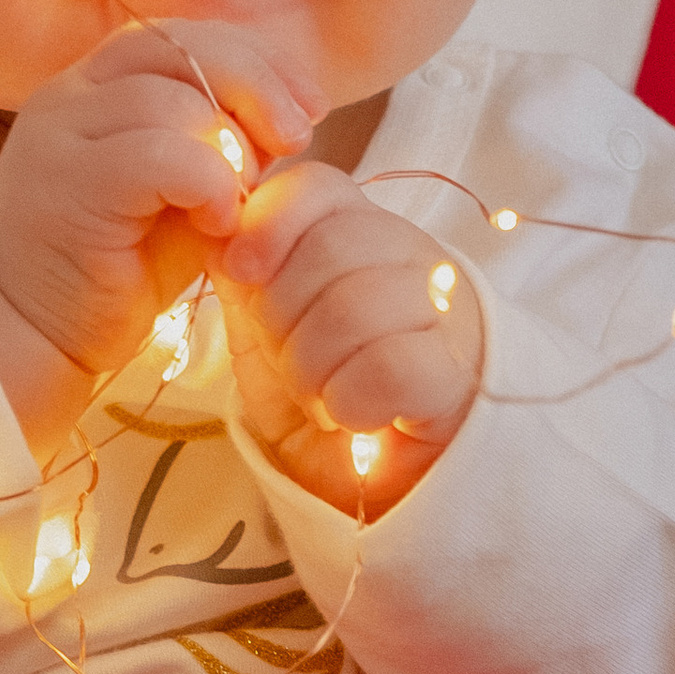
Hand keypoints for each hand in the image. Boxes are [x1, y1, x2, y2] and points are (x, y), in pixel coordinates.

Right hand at [0, 20, 313, 451]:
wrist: (30, 332)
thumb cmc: (114, 266)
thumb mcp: (181, 191)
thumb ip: (220, 144)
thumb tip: (288, 117)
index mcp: (100, 83)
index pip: (186, 36)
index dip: (257, 61)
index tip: (308, 106)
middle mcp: (73, 92)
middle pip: (183, 48)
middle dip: (258, 87)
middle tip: (296, 139)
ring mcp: (62, 132)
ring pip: (176, 101)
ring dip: (231, 151)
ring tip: (235, 205)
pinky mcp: (66, 182)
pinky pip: (160, 154)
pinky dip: (209, 184)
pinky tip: (217, 222)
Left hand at [207, 159, 481, 510]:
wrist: (386, 487)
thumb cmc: (329, 398)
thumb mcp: (271, 336)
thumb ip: (247, 281)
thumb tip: (215, 233)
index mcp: (364, 235)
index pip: (318, 186)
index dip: (269, 222)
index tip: (242, 272)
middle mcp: (413, 259)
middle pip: (329, 246)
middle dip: (283, 317)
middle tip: (293, 366)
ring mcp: (447, 314)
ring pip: (354, 307)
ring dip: (312, 370)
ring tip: (324, 400)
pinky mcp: (459, 378)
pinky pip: (388, 366)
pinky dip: (351, 401)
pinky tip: (355, 419)